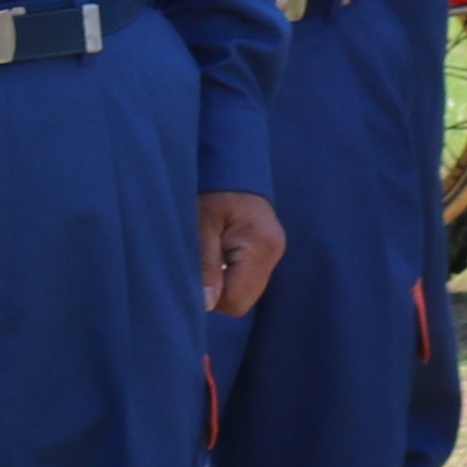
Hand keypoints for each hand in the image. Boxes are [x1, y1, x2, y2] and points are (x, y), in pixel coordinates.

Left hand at [200, 190, 284, 316]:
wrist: (233, 162)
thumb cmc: (212, 190)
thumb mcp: (200, 226)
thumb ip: (205, 266)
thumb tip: (206, 304)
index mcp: (259, 246)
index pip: (236, 300)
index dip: (210, 298)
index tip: (192, 278)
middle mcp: (274, 252)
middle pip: (243, 301)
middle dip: (217, 293)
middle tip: (198, 268)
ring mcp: (275, 252)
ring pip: (247, 292)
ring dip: (224, 284)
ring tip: (209, 258)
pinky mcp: (270, 250)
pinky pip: (249, 279)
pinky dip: (231, 276)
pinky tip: (219, 256)